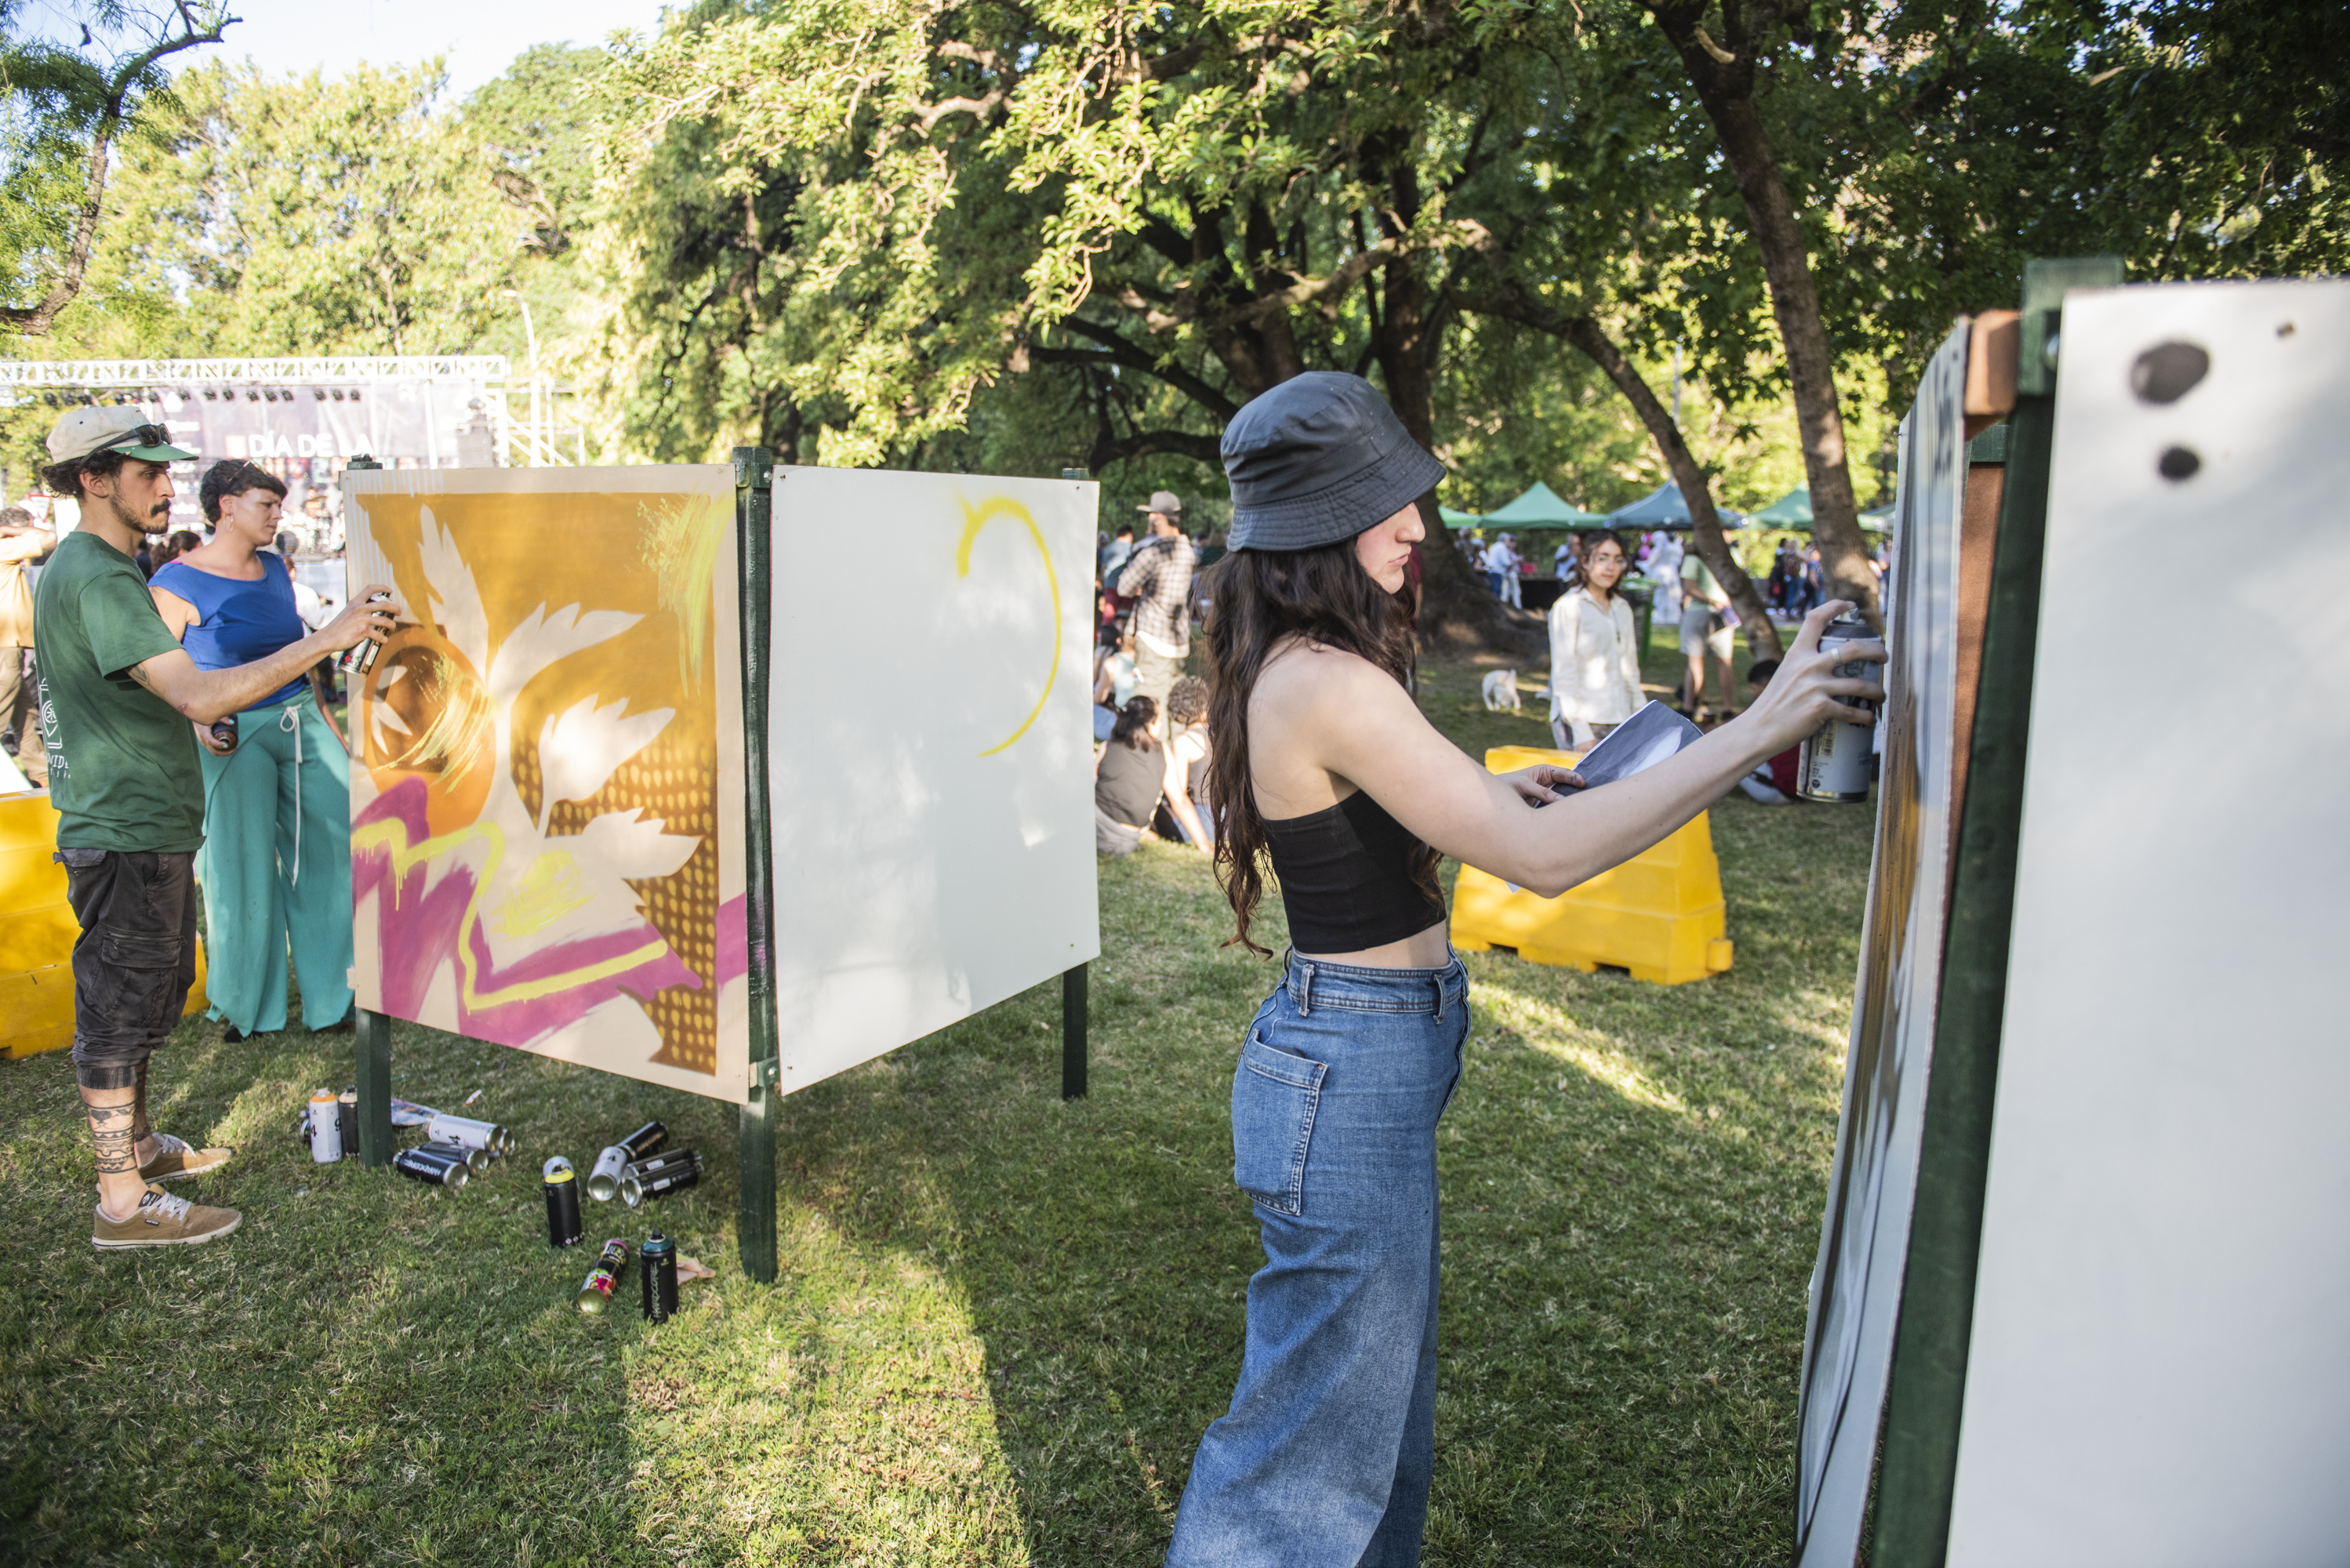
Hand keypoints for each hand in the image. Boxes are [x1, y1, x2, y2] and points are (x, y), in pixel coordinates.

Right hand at [193, 720, 232, 756]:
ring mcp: (204, 743)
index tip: (226, 745)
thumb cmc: (204, 716)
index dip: (218, 744)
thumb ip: (223, 718)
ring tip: (234, 747)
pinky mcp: (206, 743)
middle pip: (214, 751)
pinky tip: (228, 747)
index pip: (210, 741)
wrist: (195, 717)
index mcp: (204, 733)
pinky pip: (213, 750)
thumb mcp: (213, 717)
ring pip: (214, 752)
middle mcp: (203, 740)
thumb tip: (232, 723)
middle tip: (235, 747)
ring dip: (224, 752)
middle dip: (225, 752)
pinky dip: (221, 751)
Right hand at [320, 583, 397, 653]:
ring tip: (392, 628)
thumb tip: (370, 612)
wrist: (328, 638)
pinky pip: (379, 635)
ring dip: (392, 625)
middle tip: (399, 612)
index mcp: (355, 603)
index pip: (370, 589)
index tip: (390, 591)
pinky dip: (384, 639)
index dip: (382, 587)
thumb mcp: (347, 612)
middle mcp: (359, 609)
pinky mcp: (363, 631)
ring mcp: (362, 620)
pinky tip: (384, 641)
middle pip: (384, 604)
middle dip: (395, 608)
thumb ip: (358, 610)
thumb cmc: (337, 627)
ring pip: (385, 620)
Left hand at [1503, 763, 1584, 805]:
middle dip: (1576, 791)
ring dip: (1569, 803)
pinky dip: (1561, 812)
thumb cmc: (1508, 785)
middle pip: (1567, 787)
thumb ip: (1541, 792)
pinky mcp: (1544, 809)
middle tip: (1588, 795)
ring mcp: (1548, 796)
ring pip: (1562, 799)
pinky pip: (1555, 809)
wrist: (1495, 799)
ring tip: (1581, 807)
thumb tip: (1561, 801)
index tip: (1582, 783)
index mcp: (1545, 772)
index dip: (1573, 777)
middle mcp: (1549, 783)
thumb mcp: (1524, 785)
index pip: (1563, 773)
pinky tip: (1568, 816)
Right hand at [1731, 601, 1885, 754]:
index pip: (1816, 618)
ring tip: (1880, 695)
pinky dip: (1866, 716)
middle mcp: (1807, 666)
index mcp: (1797, 654)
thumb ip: (1805, 666)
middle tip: (1883, 658)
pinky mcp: (1820, 709)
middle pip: (1853, 649)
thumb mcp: (1785, 674)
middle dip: (1876, 651)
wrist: (1758, 730)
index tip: (1851, 606)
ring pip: (1861, 685)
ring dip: (1877, 691)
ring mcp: (1815, 687)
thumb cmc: (1773, 705)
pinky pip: (1853, 712)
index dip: (1836, 607)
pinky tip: (1869, 718)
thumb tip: (1831, 664)